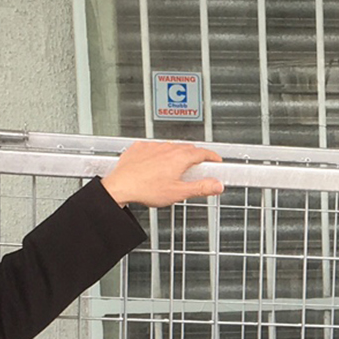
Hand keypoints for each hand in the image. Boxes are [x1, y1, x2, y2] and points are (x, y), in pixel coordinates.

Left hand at [100, 141, 224, 207]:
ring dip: (177, 155)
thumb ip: (201, 188)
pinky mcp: (140, 147)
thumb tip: (217, 185)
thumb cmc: (145, 189)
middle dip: (196, 156)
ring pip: (171, 147)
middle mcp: (167, 148)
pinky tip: (157, 165)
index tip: (216, 161)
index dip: (212, 157)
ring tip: (176, 169)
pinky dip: (160, 154)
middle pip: (188, 148)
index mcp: (180, 158)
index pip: (203, 153)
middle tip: (199, 167)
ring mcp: (153, 146)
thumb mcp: (179, 192)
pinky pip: (154, 147)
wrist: (121, 186)